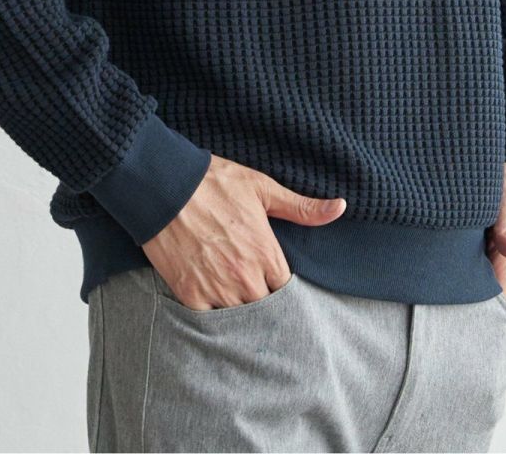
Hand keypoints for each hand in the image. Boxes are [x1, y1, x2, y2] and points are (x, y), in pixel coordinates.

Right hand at [143, 153, 346, 309]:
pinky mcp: (189, 294)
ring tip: (235, 299)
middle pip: (266, 309)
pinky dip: (212, 317)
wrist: (164, 186)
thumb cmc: (214, 183)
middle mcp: (245, 276)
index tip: (273, 280)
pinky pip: (209, 322)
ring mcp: (217, 288)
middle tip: (253, 290)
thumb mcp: (262, 188)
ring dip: (240, 312)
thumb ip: (302, 207)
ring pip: (240, 319)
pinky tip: (212, 306)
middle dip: (263, 302)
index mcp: (266, 253)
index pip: (287, 290)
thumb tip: (340, 207)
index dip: (281, 287)